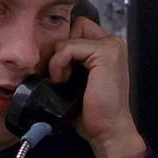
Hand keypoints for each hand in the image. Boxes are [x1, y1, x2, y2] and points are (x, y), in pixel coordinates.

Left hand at [47, 17, 145, 157]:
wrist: (108, 131)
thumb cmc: (93, 111)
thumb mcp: (78, 80)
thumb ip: (70, 61)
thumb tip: (45, 52)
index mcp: (108, 48)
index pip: (78, 29)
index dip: (64, 47)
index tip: (60, 70)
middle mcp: (112, 43)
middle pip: (74, 26)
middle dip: (62, 49)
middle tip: (61, 73)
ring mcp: (110, 46)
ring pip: (68, 37)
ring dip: (58, 60)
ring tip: (63, 80)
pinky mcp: (105, 53)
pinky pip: (67, 47)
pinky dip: (59, 64)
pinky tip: (63, 81)